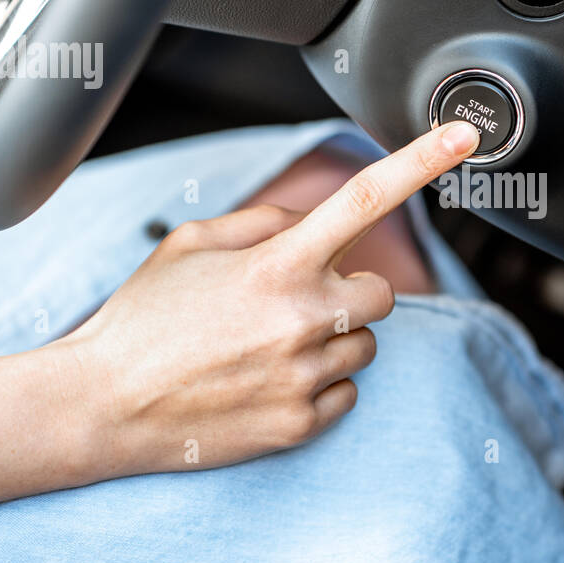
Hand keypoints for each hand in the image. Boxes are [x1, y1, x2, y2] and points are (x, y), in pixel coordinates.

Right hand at [64, 121, 480, 477]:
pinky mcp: (302, 424)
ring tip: (264, 347)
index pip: (364, 198)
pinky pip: (347, 394)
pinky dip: (320, 385)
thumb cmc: (144, 317)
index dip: (420, 162)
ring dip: (331, 340)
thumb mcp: (191, 244)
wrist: (101, 406)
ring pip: (364, 346)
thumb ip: (265, 223)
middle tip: (294, 302)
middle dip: (350, 292)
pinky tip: (267, 382)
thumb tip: (314, 223)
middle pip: (381, 294)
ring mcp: (306, 376)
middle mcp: (303, 319)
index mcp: (278, 264)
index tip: (462, 138)